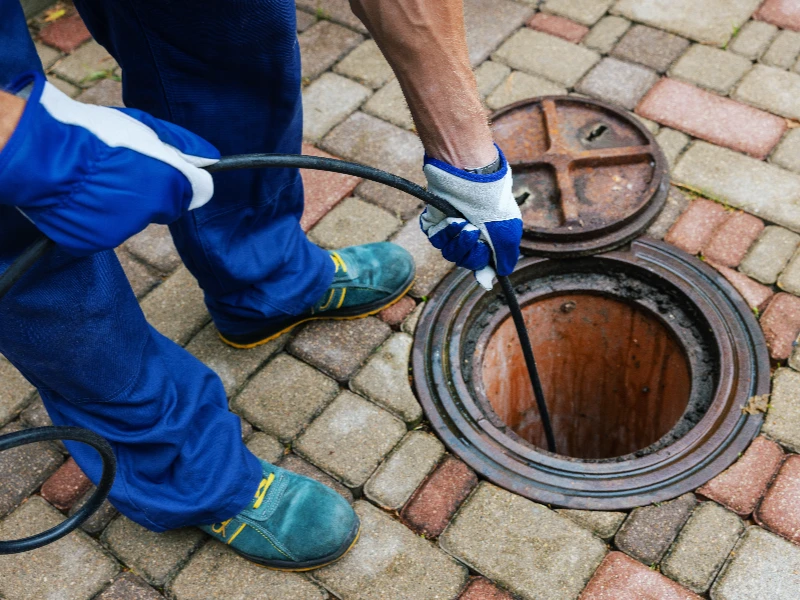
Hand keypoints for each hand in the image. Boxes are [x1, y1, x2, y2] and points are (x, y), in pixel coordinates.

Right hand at [0, 72, 218, 255]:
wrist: (42, 154)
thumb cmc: (93, 134)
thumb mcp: (144, 128)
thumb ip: (182, 145)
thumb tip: (212, 158)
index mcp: (170, 182)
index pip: (196, 191)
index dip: (179, 178)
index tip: (164, 170)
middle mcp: (153, 210)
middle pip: (165, 206)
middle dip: (151, 192)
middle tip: (121, 170)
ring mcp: (124, 229)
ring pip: (134, 219)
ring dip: (121, 204)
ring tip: (95, 180)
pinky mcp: (97, 241)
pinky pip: (105, 229)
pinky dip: (97, 218)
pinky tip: (82, 196)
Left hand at [420, 146, 522, 288]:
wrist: (471, 179)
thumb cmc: (492, 205)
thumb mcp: (508, 234)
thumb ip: (505, 258)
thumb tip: (499, 275)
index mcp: (489, 238)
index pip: (482, 264)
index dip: (481, 269)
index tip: (482, 273)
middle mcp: (471, 235)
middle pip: (465, 261)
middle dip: (470, 251)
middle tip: (474, 232)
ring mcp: (453, 229)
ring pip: (450, 253)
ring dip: (458, 240)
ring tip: (463, 223)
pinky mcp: (436, 222)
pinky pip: (437, 240)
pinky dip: (445, 232)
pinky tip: (452, 219)